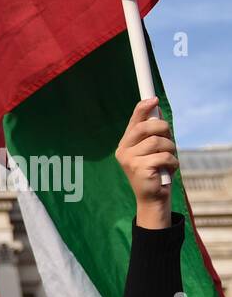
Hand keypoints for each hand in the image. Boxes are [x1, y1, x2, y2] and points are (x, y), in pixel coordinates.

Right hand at [116, 97, 177, 227]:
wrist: (153, 197)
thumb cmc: (155, 171)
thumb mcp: (154, 149)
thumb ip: (153, 132)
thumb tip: (156, 111)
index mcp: (126, 143)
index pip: (134, 121)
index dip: (143, 108)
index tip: (154, 99)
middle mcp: (123, 150)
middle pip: (147, 127)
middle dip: (164, 130)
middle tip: (169, 141)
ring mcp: (129, 160)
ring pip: (158, 142)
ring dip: (170, 150)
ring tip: (168, 160)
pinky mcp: (139, 169)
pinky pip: (164, 156)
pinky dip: (172, 162)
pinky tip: (167, 170)